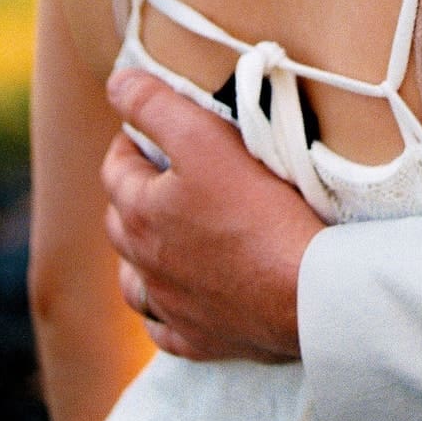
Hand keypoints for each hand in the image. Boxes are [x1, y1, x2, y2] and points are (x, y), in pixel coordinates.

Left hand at [99, 69, 325, 362]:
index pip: (116, 169)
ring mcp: (171, 307)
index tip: (149, 130)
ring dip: (139, 257)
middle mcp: (145, 264)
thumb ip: (157, 107)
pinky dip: (165, 312)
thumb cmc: (258, 212)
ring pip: (134, 282)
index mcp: (140, 214)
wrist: (305, 292)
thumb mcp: (205, 139)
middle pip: (120, 223)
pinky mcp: (201, 338)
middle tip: (162, 173)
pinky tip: (179, 300)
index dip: (130, 142)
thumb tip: (116, 82)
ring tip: (159, 239)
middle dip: (133, 193)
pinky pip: (165, 329)